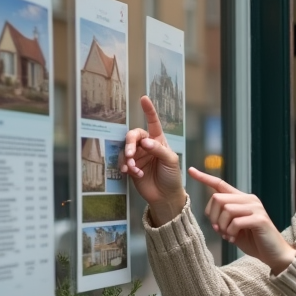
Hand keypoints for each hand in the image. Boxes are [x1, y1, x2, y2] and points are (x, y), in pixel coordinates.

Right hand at [122, 96, 186, 224]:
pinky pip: (124, 163)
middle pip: (133, 136)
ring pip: (126, 150)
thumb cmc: (172, 176)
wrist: (166, 196)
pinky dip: (127, 167)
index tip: (143, 98)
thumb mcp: (170, 160)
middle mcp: (147, 145)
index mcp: (159, 140)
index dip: (148, 110)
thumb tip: (145, 142)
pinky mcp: (132, 167)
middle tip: (130, 154)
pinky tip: (134, 173)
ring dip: (128, 158)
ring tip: (134, 168)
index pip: (153, 122)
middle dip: (130, 143)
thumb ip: (158, 149)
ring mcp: (138, 156)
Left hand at [190, 167, 295, 273]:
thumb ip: (223, 219)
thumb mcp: (234, 228)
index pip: (220, 184)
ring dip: (222, 226)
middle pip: (218, 198)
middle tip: (218, 230)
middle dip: (212, 216)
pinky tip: (234, 238)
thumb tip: (212, 218)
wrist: (274, 254)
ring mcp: (256, 208)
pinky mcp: (260, 219)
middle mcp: (250, 200)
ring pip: (226, 209)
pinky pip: (236, 221)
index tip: (191, 170)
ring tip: (228, 235)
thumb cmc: (254, 241)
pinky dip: (230, 232)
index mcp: (242, 199)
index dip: (205, 178)